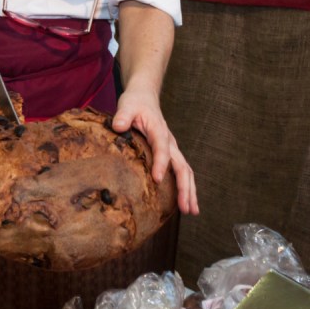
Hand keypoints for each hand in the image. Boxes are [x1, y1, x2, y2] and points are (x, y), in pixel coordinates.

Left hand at [113, 89, 198, 216]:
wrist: (145, 97)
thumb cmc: (135, 102)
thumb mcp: (126, 105)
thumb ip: (123, 116)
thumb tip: (117, 126)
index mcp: (159, 131)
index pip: (162, 149)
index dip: (161, 163)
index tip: (158, 179)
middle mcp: (169, 142)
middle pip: (181, 166)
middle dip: (185, 187)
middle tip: (186, 208)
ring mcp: (172, 148)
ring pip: (185, 171)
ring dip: (189, 191)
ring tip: (192, 211)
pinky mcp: (170, 153)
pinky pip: (180, 171)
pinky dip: (185, 186)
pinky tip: (185, 202)